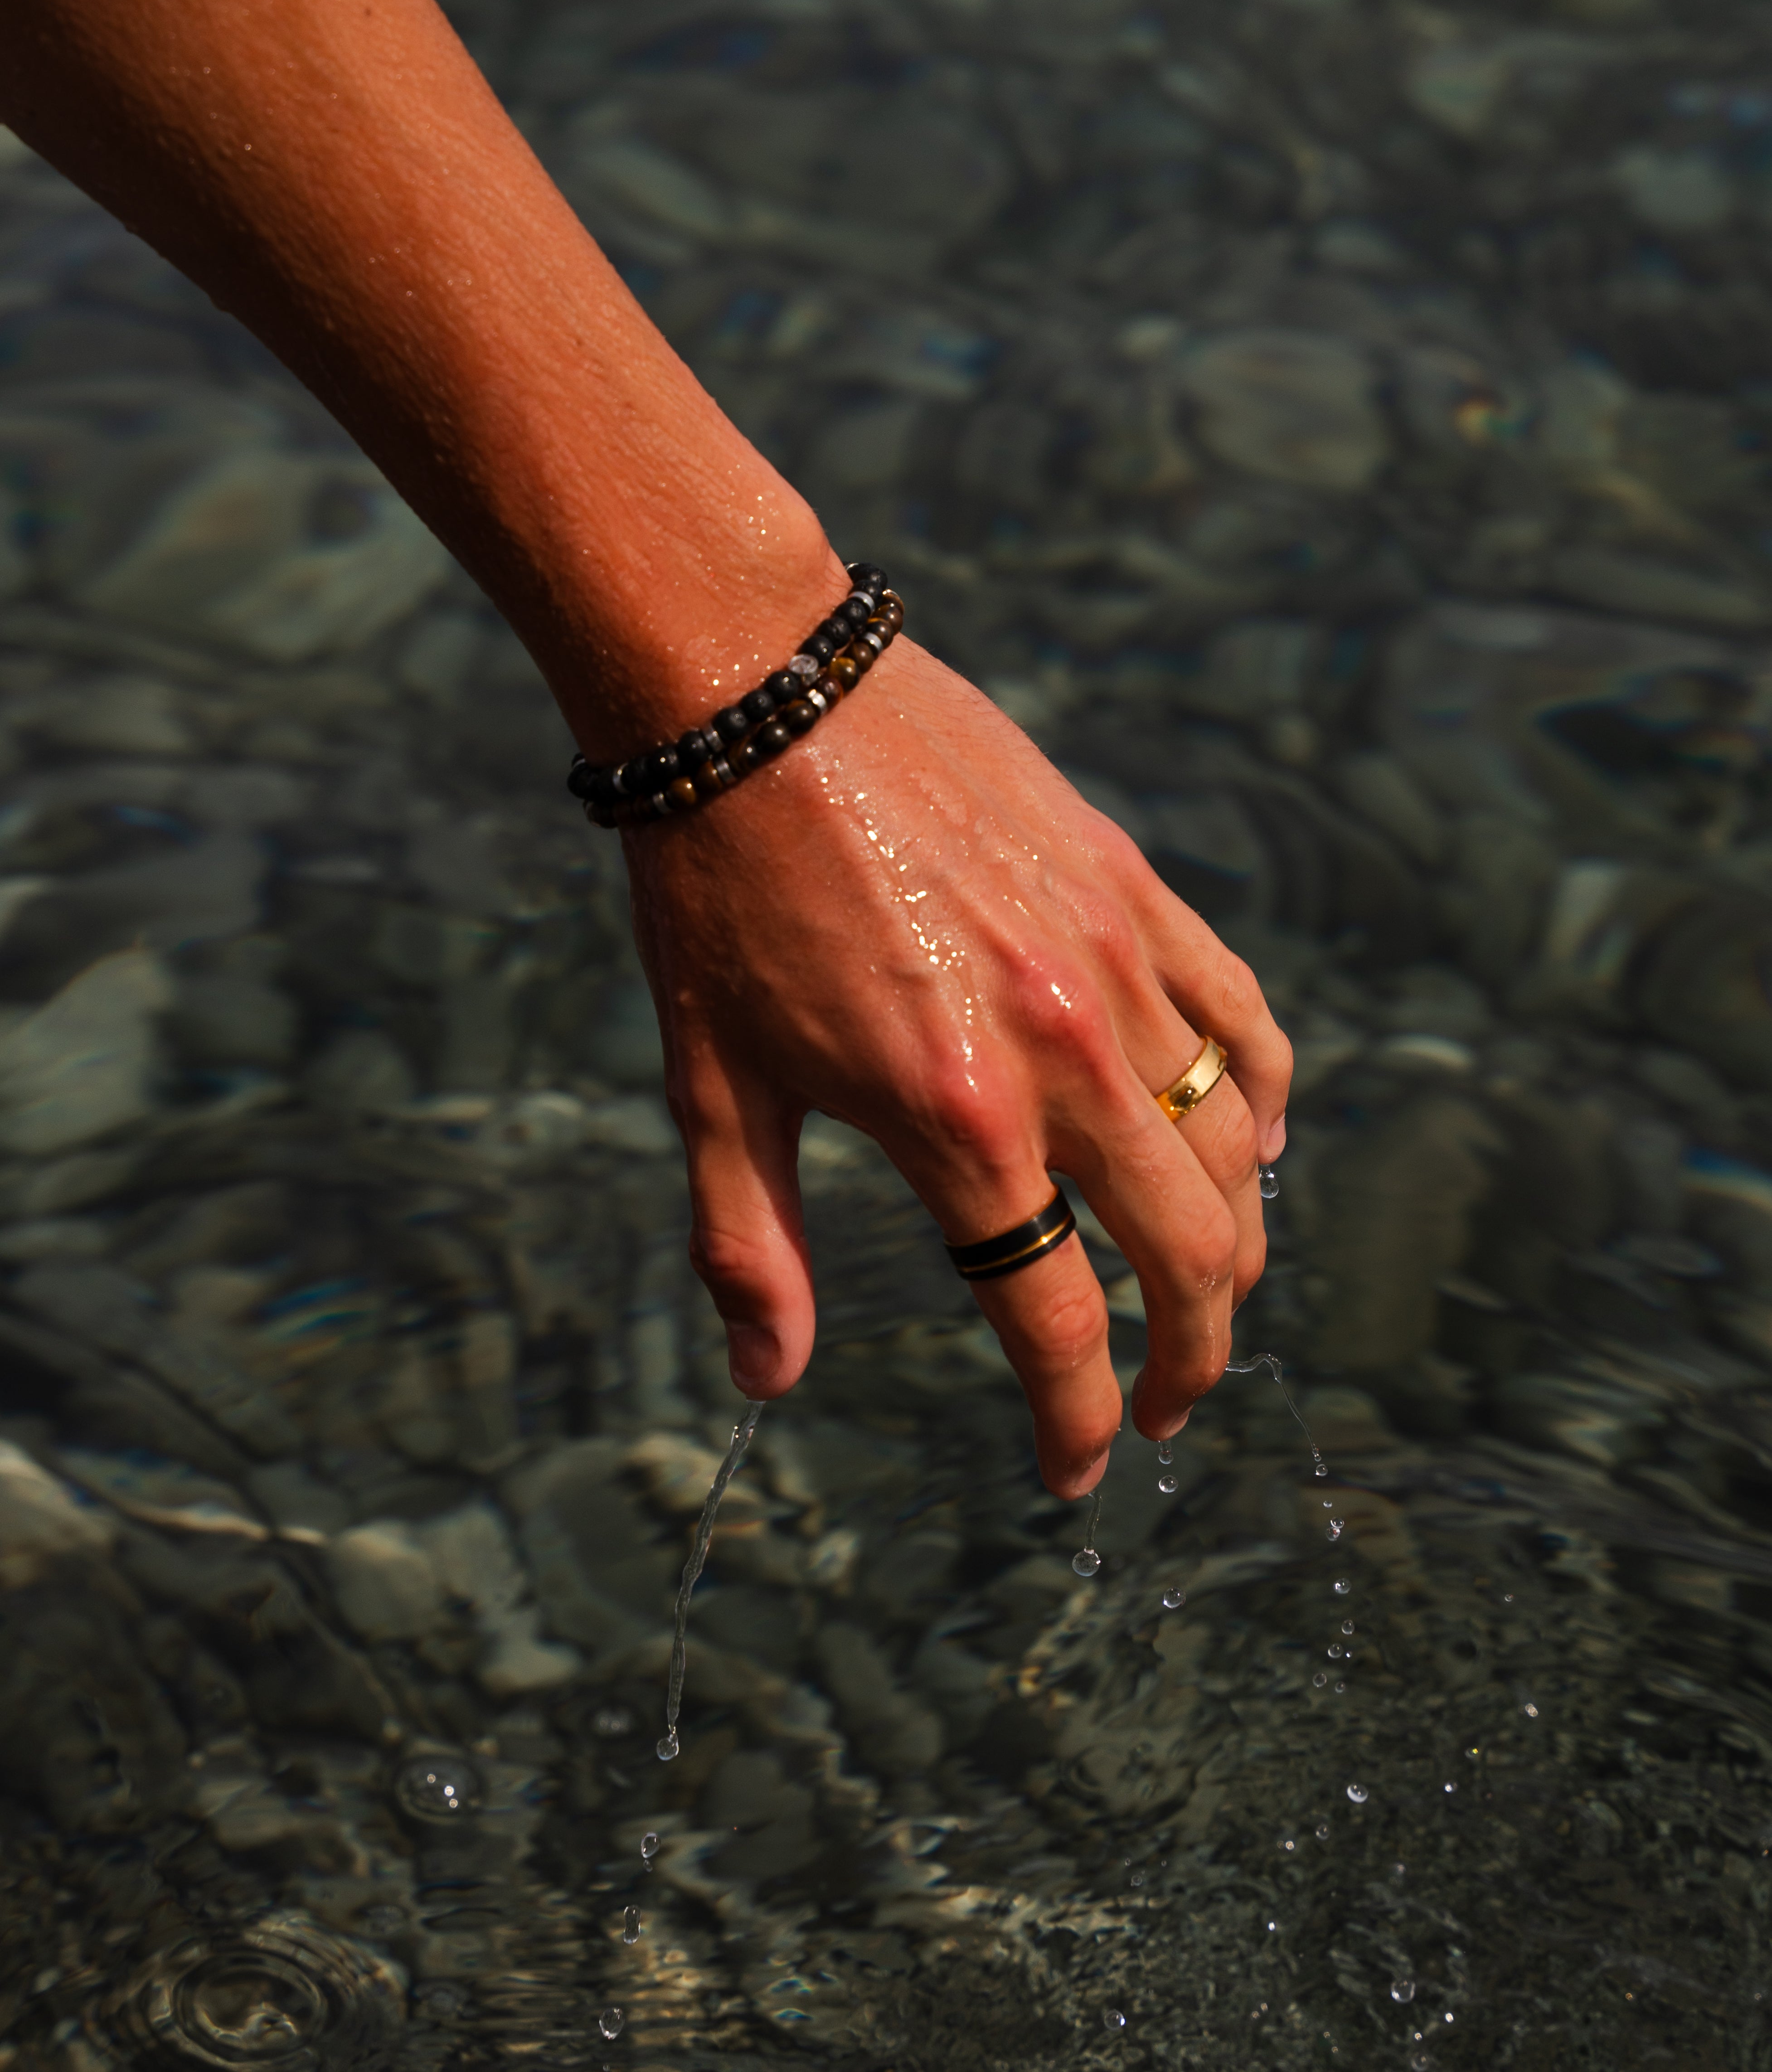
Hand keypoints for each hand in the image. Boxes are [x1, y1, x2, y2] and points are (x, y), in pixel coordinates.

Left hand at [626, 629, 1292, 1498]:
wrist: (759, 693)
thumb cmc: (718, 892)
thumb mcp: (713, 1082)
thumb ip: (749, 1241)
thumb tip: (768, 1379)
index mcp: (957, 1119)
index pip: (1052, 1320)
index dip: (1077, 1419)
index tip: (1083, 1470)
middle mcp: (1064, 1052)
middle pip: (1184, 1250)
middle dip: (1191, 1357)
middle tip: (1170, 1405)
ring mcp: (1115, 962)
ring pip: (1233, 1144)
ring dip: (1236, 1244)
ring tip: (1210, 1293)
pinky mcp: (1132, 885)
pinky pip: (1241, 1014)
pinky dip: (1264, 1096)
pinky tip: (1259, 1144)